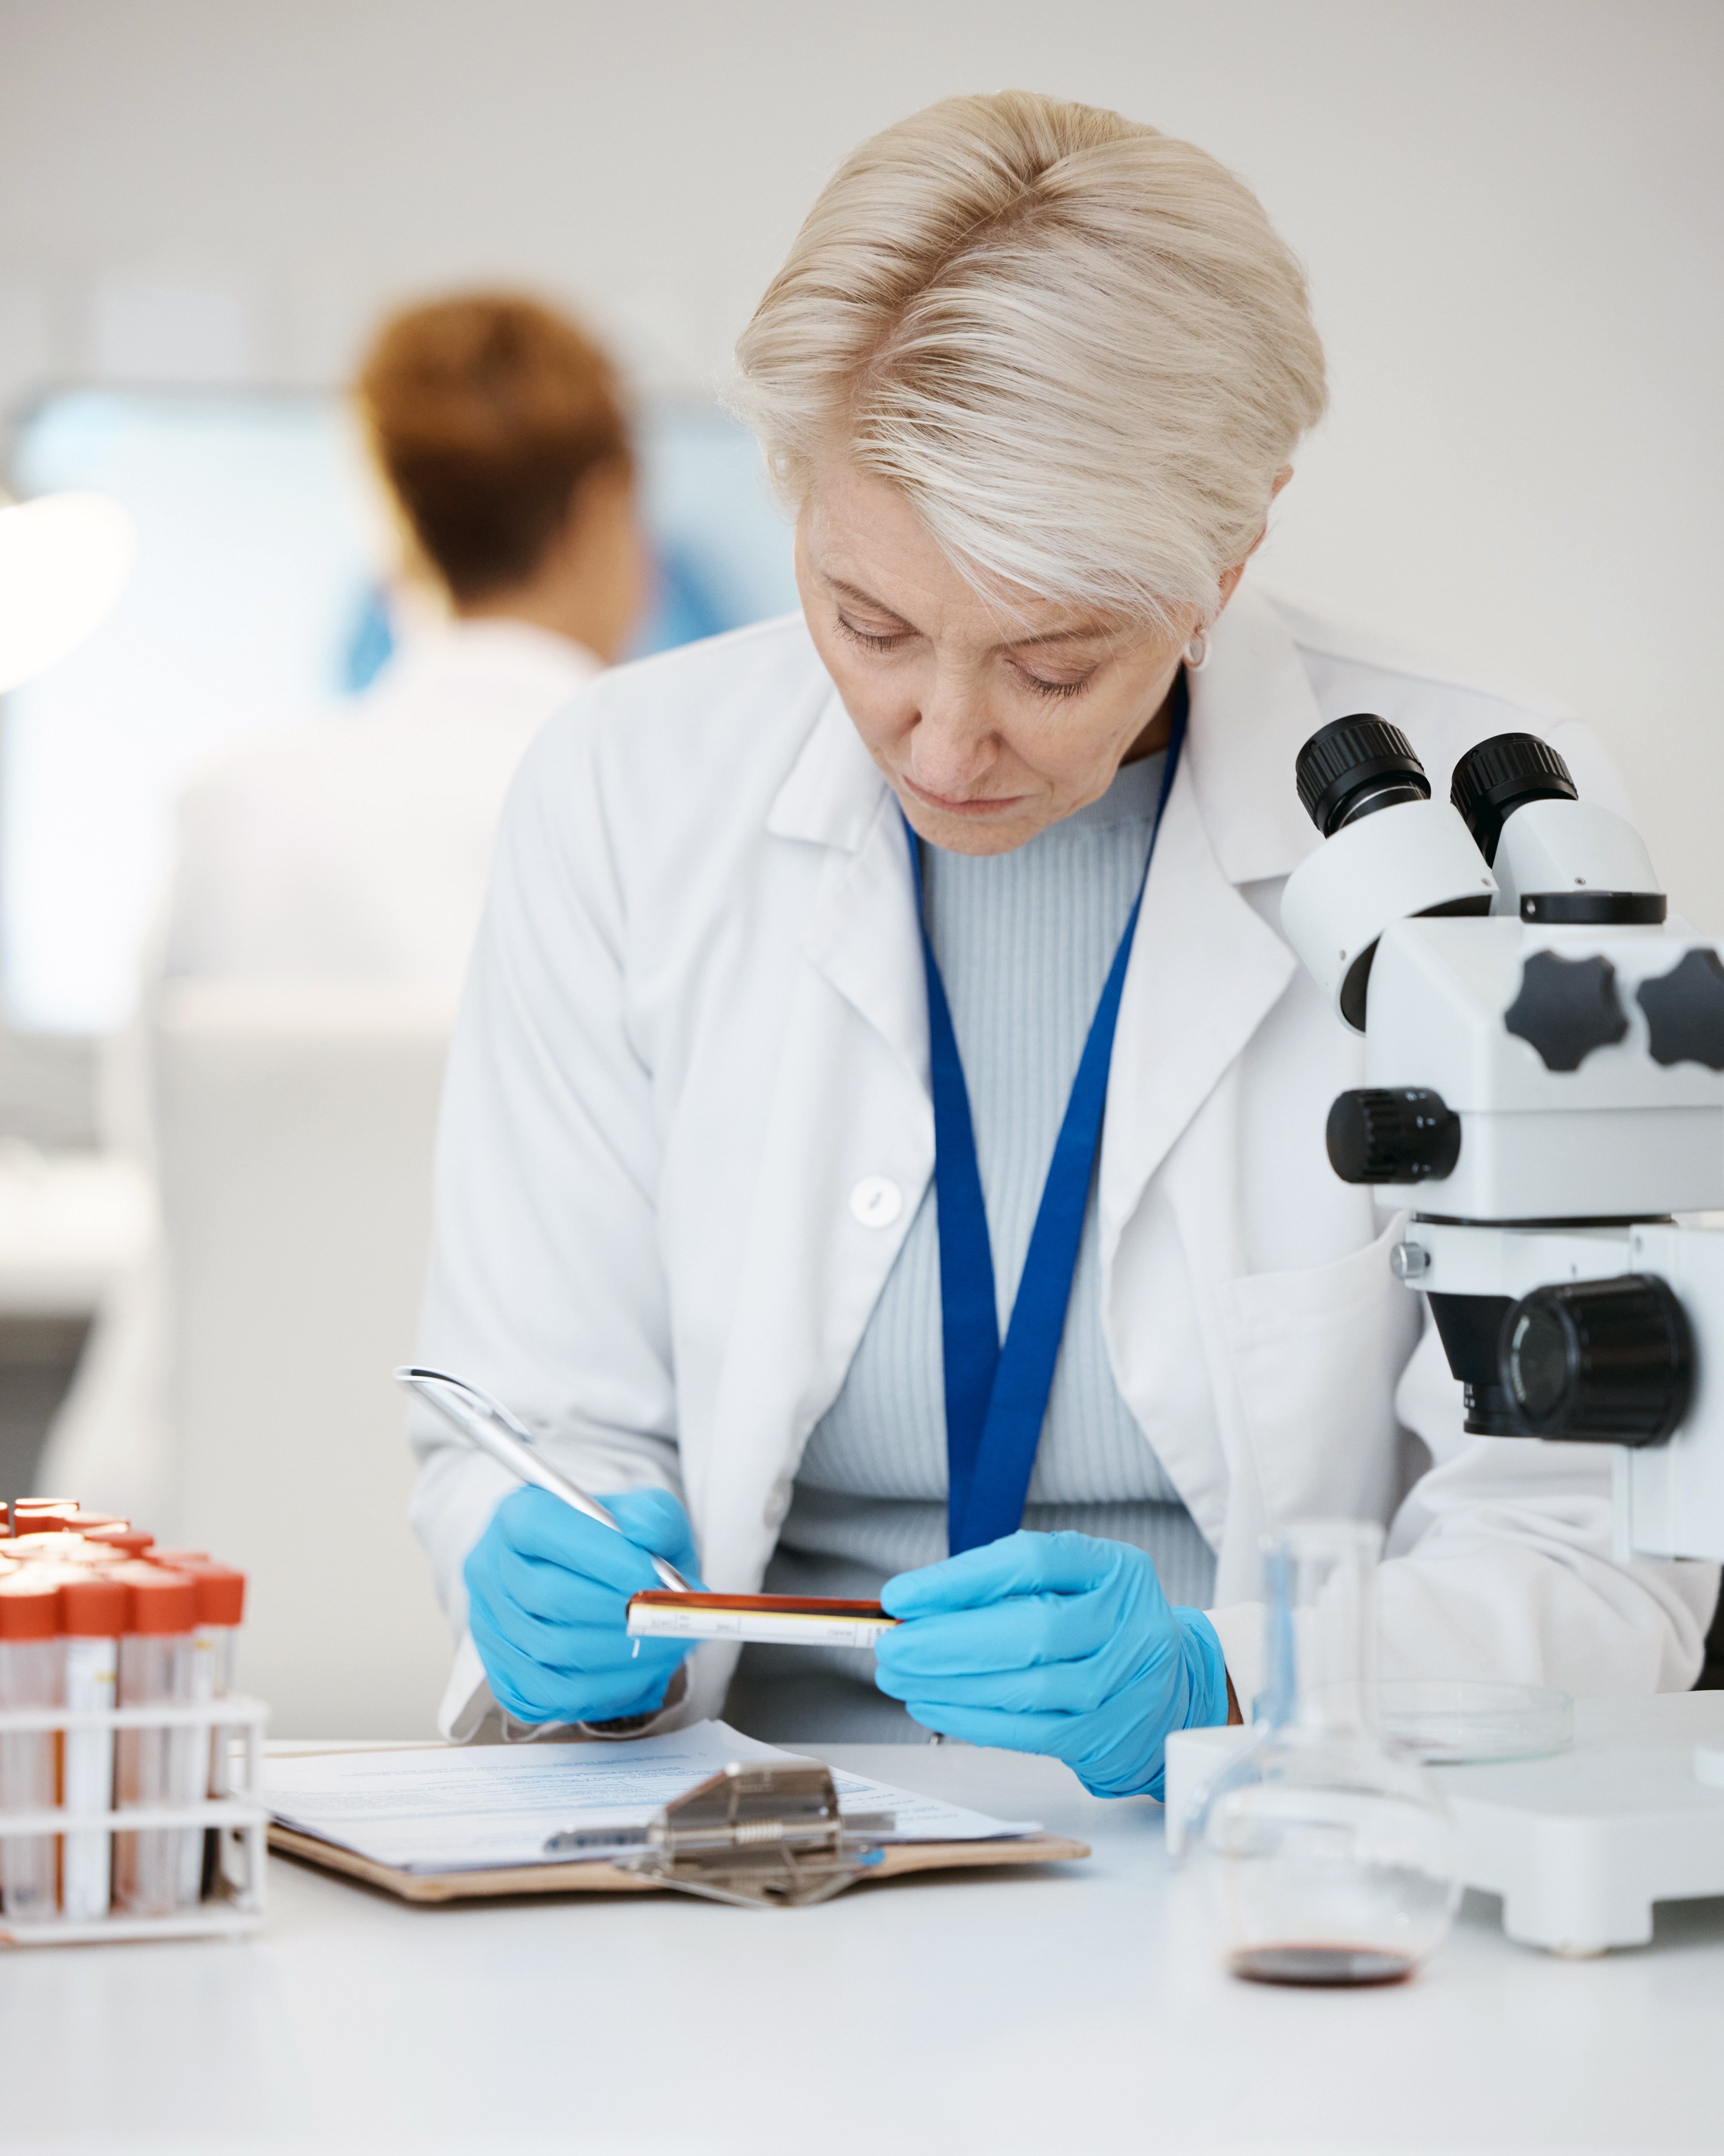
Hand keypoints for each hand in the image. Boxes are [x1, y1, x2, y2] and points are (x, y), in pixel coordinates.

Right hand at [464, 1486, 703, 1725]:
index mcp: (515, 1516)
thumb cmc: (623, 1551)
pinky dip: (608, 1685)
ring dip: (620, 1649)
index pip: (538, 1527)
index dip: (595, 1553)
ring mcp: (492, 1629)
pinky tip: (642, 1667)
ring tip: (667, 1640)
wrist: (606, 1591)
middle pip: (545, 1595)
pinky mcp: (506, 1678)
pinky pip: (555, 1693)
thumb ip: (652, 1515)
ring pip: (552, 1648)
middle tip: (667, 1615)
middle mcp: (490, 1571)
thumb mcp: (646, 1515)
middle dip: (616, 1608)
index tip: (647, 1573)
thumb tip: (644, 1532)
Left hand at [874, 1530, 1227, 1797]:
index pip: (1032, 1561)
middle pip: (1030, 1630)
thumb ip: (1007, 1585)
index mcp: (1115, 1569)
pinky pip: (1027, 1731)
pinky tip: (932, 1705)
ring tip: (900, 1677)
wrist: (1173, 1692)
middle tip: (891, 1645)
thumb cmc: (1102, 1627)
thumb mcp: (1073, 1584)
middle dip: (946, 1641)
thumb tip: (916, 1605)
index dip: (960, 1579)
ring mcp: (1122, 1685)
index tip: (902, 1595)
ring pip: (1026, 1688)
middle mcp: (1128, 1624)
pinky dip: (970, 1719)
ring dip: (949, 1684)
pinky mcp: (1105, 1736)